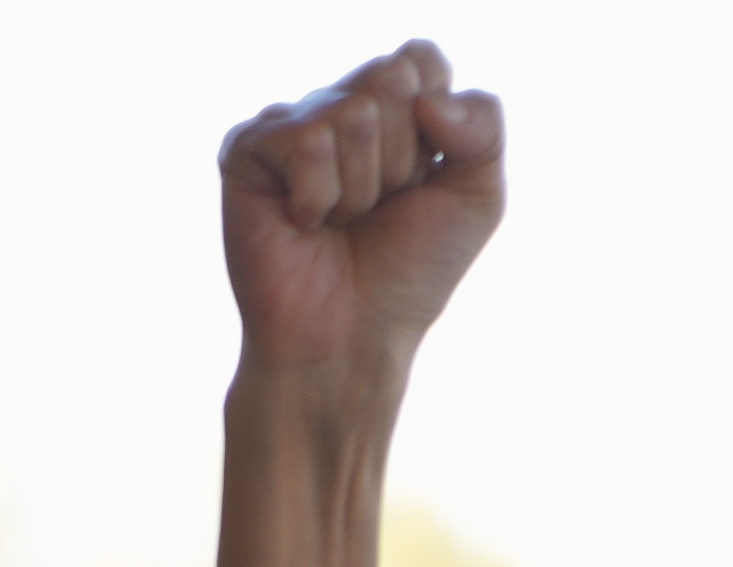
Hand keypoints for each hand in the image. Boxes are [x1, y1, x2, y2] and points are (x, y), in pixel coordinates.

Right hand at [216, 43, 505, 396]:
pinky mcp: (247, 150)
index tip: (421, 183)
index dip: (436, 126)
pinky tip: (304, 225)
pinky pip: (306, 141)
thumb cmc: (409, 274)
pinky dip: (319, 197)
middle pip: (391, 77)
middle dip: (402, 159)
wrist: (352, 342)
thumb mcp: (479, 197)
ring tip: (341, 223)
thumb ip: (485, 125)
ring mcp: (289, 125)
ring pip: (352, 114)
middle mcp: (337, 106)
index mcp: (391, 107)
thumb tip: (426, 98)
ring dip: (362, 189)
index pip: (421, 59)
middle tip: (378, 209)